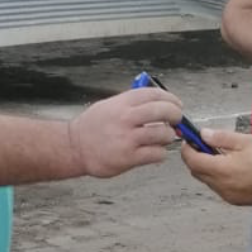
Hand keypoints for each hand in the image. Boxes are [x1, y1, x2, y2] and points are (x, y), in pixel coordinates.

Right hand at [68, 86, 184, 177]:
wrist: (74, 147)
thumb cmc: (91, 127)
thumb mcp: (109, 105)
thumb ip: (131, 102)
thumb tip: (157, 101)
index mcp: (122, 103)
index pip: (154, 94)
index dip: (170, 98)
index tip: (176, 103)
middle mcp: (125, 118)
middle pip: (163, 111)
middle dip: (176, 115)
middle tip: (177, 119)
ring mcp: (127, 138)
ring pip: (163, 134)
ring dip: (169, 135)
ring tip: (164, 137)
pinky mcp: (128, 157)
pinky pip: (156, 154)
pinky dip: (160, 153)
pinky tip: (154, 151)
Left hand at [180, 129, 251, 205]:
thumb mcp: (246, 141)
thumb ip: (221, 138)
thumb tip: (203, 134)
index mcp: (221, 169)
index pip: (192, 160)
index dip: (187, 148)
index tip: (189, 139)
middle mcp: (220, 185)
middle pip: (195, 171)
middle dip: (195, 157)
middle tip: (204, 144)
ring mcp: (225, 194)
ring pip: (206, 179)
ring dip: (206, 167)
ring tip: (221, 155)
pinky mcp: (232, 200)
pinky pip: (217, 187)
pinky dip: (216, 176)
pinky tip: (230, 168)